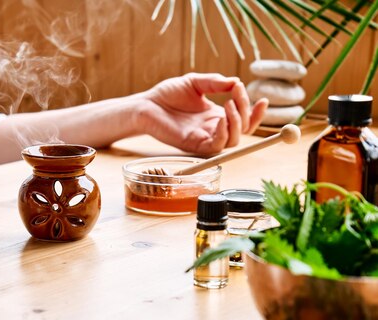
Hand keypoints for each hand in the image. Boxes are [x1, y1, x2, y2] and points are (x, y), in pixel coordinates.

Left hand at [138, 73, 268, 153]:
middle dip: (247, 113)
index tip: (263, 99)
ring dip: (237, 123)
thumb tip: (236, 82)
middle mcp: (213, 129)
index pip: (243, 120)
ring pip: (233, 141)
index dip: (256, 113)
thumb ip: (216, 82)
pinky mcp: (193, 145)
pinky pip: (216, 146)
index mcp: (217, 115)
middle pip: (243, 130)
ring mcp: (204, 138)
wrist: (146, 104)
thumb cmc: (167, 94)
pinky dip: (223, 133)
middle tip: (238, 95)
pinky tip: (221, 119)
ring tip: (230, 105)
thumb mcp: (196, 82)